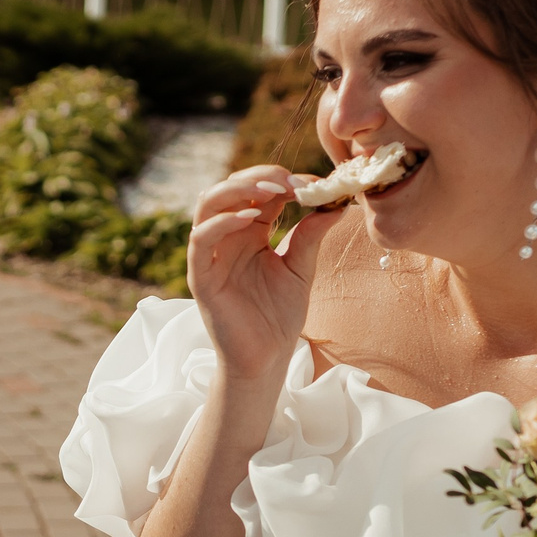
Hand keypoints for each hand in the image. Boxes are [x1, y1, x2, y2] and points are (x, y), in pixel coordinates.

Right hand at [186, 164, 339, 384]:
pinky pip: (200, 240)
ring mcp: (211, 255)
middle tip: (291, 182)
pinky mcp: (201, 276)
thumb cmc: (279, 316)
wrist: (267, 359)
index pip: (258, 191)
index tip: (314, 183)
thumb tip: (335, 204)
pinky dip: (221, 222)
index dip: (283, 181)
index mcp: (250, 233)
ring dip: (237, 190)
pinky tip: (249, 218)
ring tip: (271, 191)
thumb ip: (311, 236)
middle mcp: (227, 237)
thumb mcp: (301, 269)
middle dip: (260, 177)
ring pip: (209, 204)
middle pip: (230, 189)